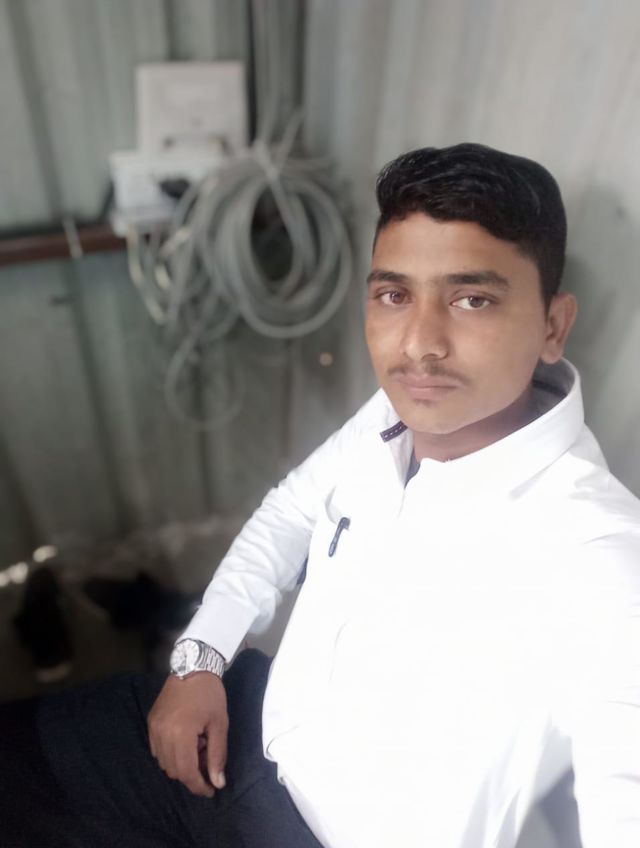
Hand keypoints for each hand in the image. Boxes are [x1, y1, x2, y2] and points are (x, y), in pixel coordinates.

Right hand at [148, 672, 228, 797]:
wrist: (193, 666)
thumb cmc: (210, 695)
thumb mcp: (220, 724)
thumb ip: (218, 755)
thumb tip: (218, 782)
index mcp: (181, 734)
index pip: (187, 772)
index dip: (199, 786)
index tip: (211, 790)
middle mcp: (162, 734)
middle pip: (174, 771)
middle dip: (192, 775)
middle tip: (208, 764)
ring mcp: (153, 728)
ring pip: (164, 763)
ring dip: (181, 765)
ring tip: (198, 750)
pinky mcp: (150, 722)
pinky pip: (157, 750)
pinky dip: (170, 754)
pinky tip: (185, 743)